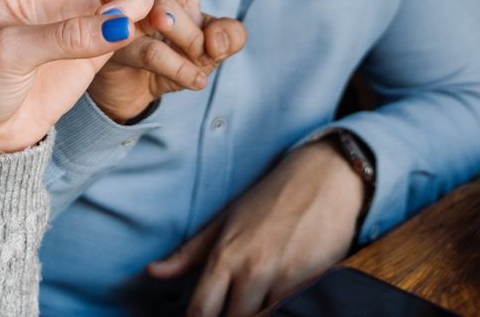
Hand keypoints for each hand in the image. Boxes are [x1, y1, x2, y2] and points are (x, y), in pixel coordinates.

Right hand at [88, 0, 247, 122]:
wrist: (133, 93)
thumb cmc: (174, 56)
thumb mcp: (211, 47)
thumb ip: (226, 38)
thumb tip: (218, 38)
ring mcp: (122, 4)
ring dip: (181, 28)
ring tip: (200, 51)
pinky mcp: (109, 40)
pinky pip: (151, 49)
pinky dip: (180, 67)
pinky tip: (194, 78)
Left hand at [147, 141, 363, 316]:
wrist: (326, 178)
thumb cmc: (271, 198)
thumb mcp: (226, 220)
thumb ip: (189, 253)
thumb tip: (154, 272)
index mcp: (226, 255)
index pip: (201, 311)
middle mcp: (253, 270)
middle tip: (228, 309)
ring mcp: (285, 280)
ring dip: (256, 315)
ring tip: (252, 302)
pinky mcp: (315, 284)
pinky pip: (293, 312)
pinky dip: (283, 312)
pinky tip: (277, 303)